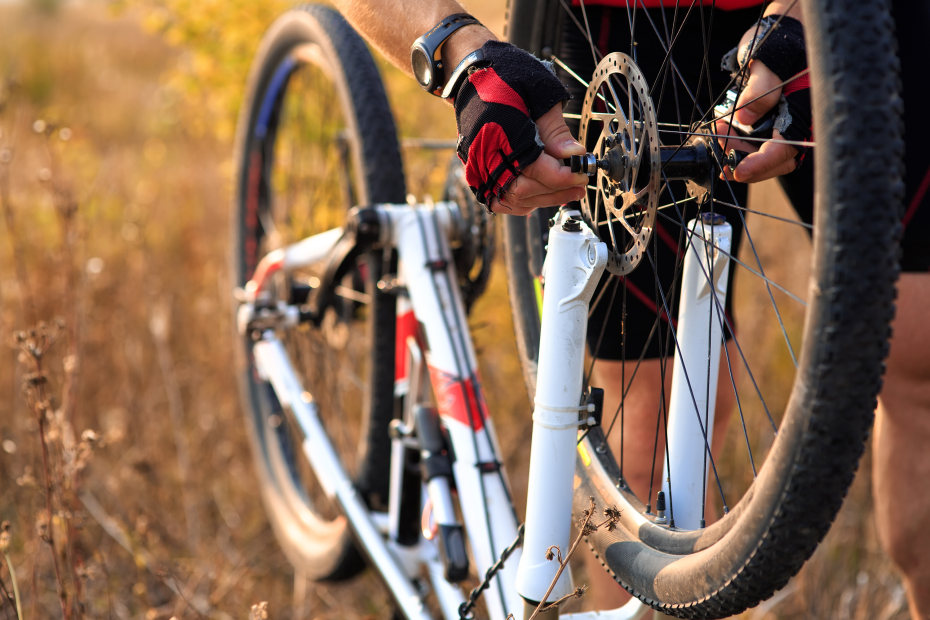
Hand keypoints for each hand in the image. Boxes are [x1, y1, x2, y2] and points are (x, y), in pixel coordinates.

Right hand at [455, 40, 585, 213]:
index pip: (536, 169)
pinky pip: (498, 199)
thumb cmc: (505, 75)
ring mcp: (476, 165)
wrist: (472, 72)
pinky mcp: (475, 171)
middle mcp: (483, 154)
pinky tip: (539, 194)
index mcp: (500, 132)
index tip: (583, 175)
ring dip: (542, 199)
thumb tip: (575, 155)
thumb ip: (555, 129)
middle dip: (556, 191)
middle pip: (524, 189)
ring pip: (512, 199)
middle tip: (580, 185)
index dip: (563, 177)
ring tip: (565, 192)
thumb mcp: (539, 92)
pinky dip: (520, 202)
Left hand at [715, 14, 809, 183]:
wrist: (779, 42)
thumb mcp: (767, 63)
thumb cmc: (777, 48)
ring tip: (719, 131)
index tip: (738, 171)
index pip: (786, 148)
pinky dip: (740, 144)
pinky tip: (725, 130)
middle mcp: (802, 125)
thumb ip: (760, 89)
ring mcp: (790, 128)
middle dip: (745, 160)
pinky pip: (760, 146)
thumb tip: (745, 117)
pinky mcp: (777, 129)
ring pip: (767, 156)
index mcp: (807, 111)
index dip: (762, 163)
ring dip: (739, 151)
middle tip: (720, 148)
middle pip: (778, 161)